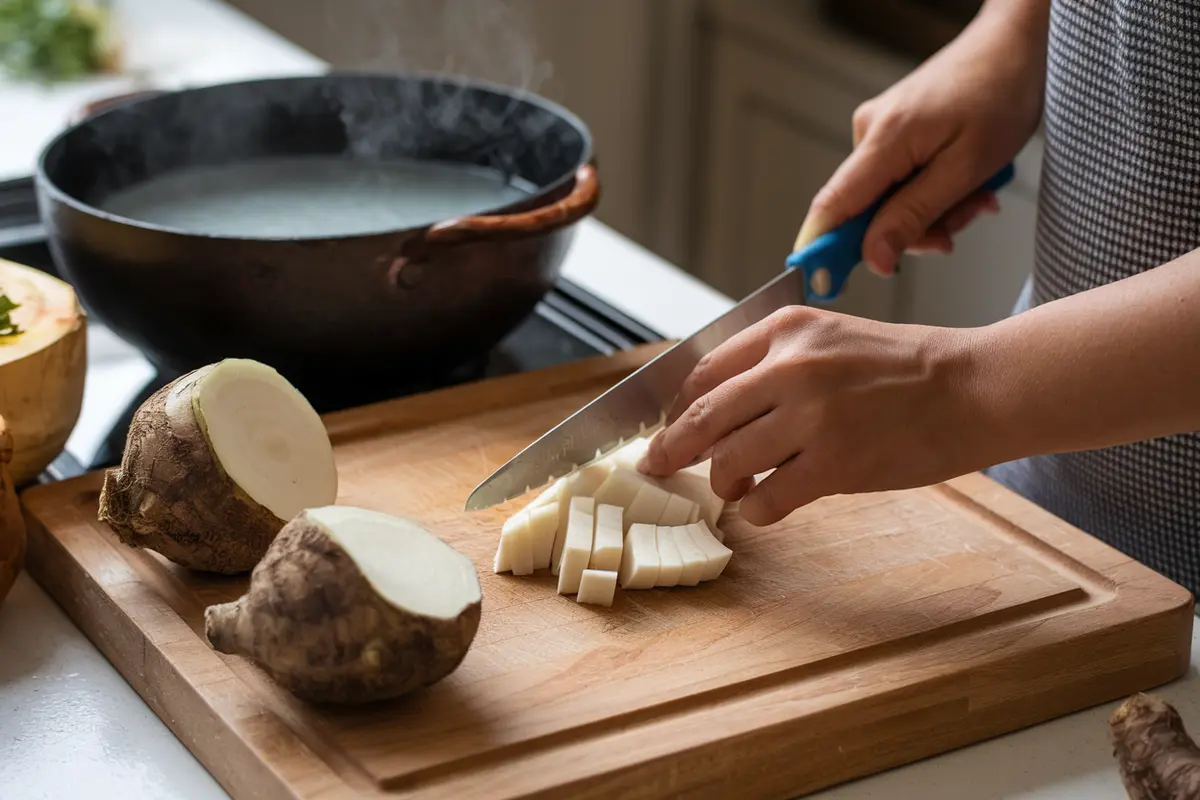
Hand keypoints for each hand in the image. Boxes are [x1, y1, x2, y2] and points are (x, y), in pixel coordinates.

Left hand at [637, 306, 990, 525]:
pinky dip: (757, 510)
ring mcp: (813, 417)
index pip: (703, 371)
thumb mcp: (833, 340)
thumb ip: (775, 365)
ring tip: (735, 487)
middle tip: (657, 466)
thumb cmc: (907, 368)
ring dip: (723, 482)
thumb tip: (717, 410)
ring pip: (729, 461)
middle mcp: (792, 367)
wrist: (975, 388)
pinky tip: (766, 506)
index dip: (675, 407)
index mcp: (787, 329)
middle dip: (672, 448)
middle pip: (703, 417)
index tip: (665, 427)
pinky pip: (768, 499)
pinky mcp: (836, 464)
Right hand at [795, 1, 1048, 274]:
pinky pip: (901, 181)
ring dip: (933, 211)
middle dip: (913, 229)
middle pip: (866, 212)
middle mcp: (870, 133)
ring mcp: (879, 131)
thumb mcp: (965, 168)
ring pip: (889, 201)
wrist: (1018, 45)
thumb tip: (873, 258)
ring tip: (976, 195)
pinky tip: (965, 182)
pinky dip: (933, 191)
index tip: (817, 285)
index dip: (820, 250)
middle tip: (959, 226)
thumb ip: (914, 215)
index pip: (832, 207)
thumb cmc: (1000, 94)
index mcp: (884, 140)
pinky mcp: (894, 132)